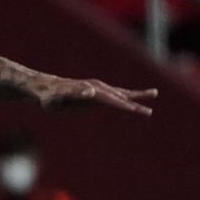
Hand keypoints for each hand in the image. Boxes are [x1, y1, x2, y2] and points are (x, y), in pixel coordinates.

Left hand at [33, 76, 156, 115]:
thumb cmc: (49, 97)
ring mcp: (98, 88)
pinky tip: (134, 98)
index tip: (137, 110)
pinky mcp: (96, 91)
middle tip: (149, 112)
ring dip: (137, 95)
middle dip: (135, 104)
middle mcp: (97, 88)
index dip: (126, 106)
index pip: (113, 100)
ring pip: (121, 92)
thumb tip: (91, 92)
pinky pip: (114, 94)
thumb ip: (74, 94)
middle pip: (120, 97)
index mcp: (92, 91)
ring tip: (154, 93)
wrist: (45, 89)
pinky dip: (126, 95)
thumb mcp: (58, 99)